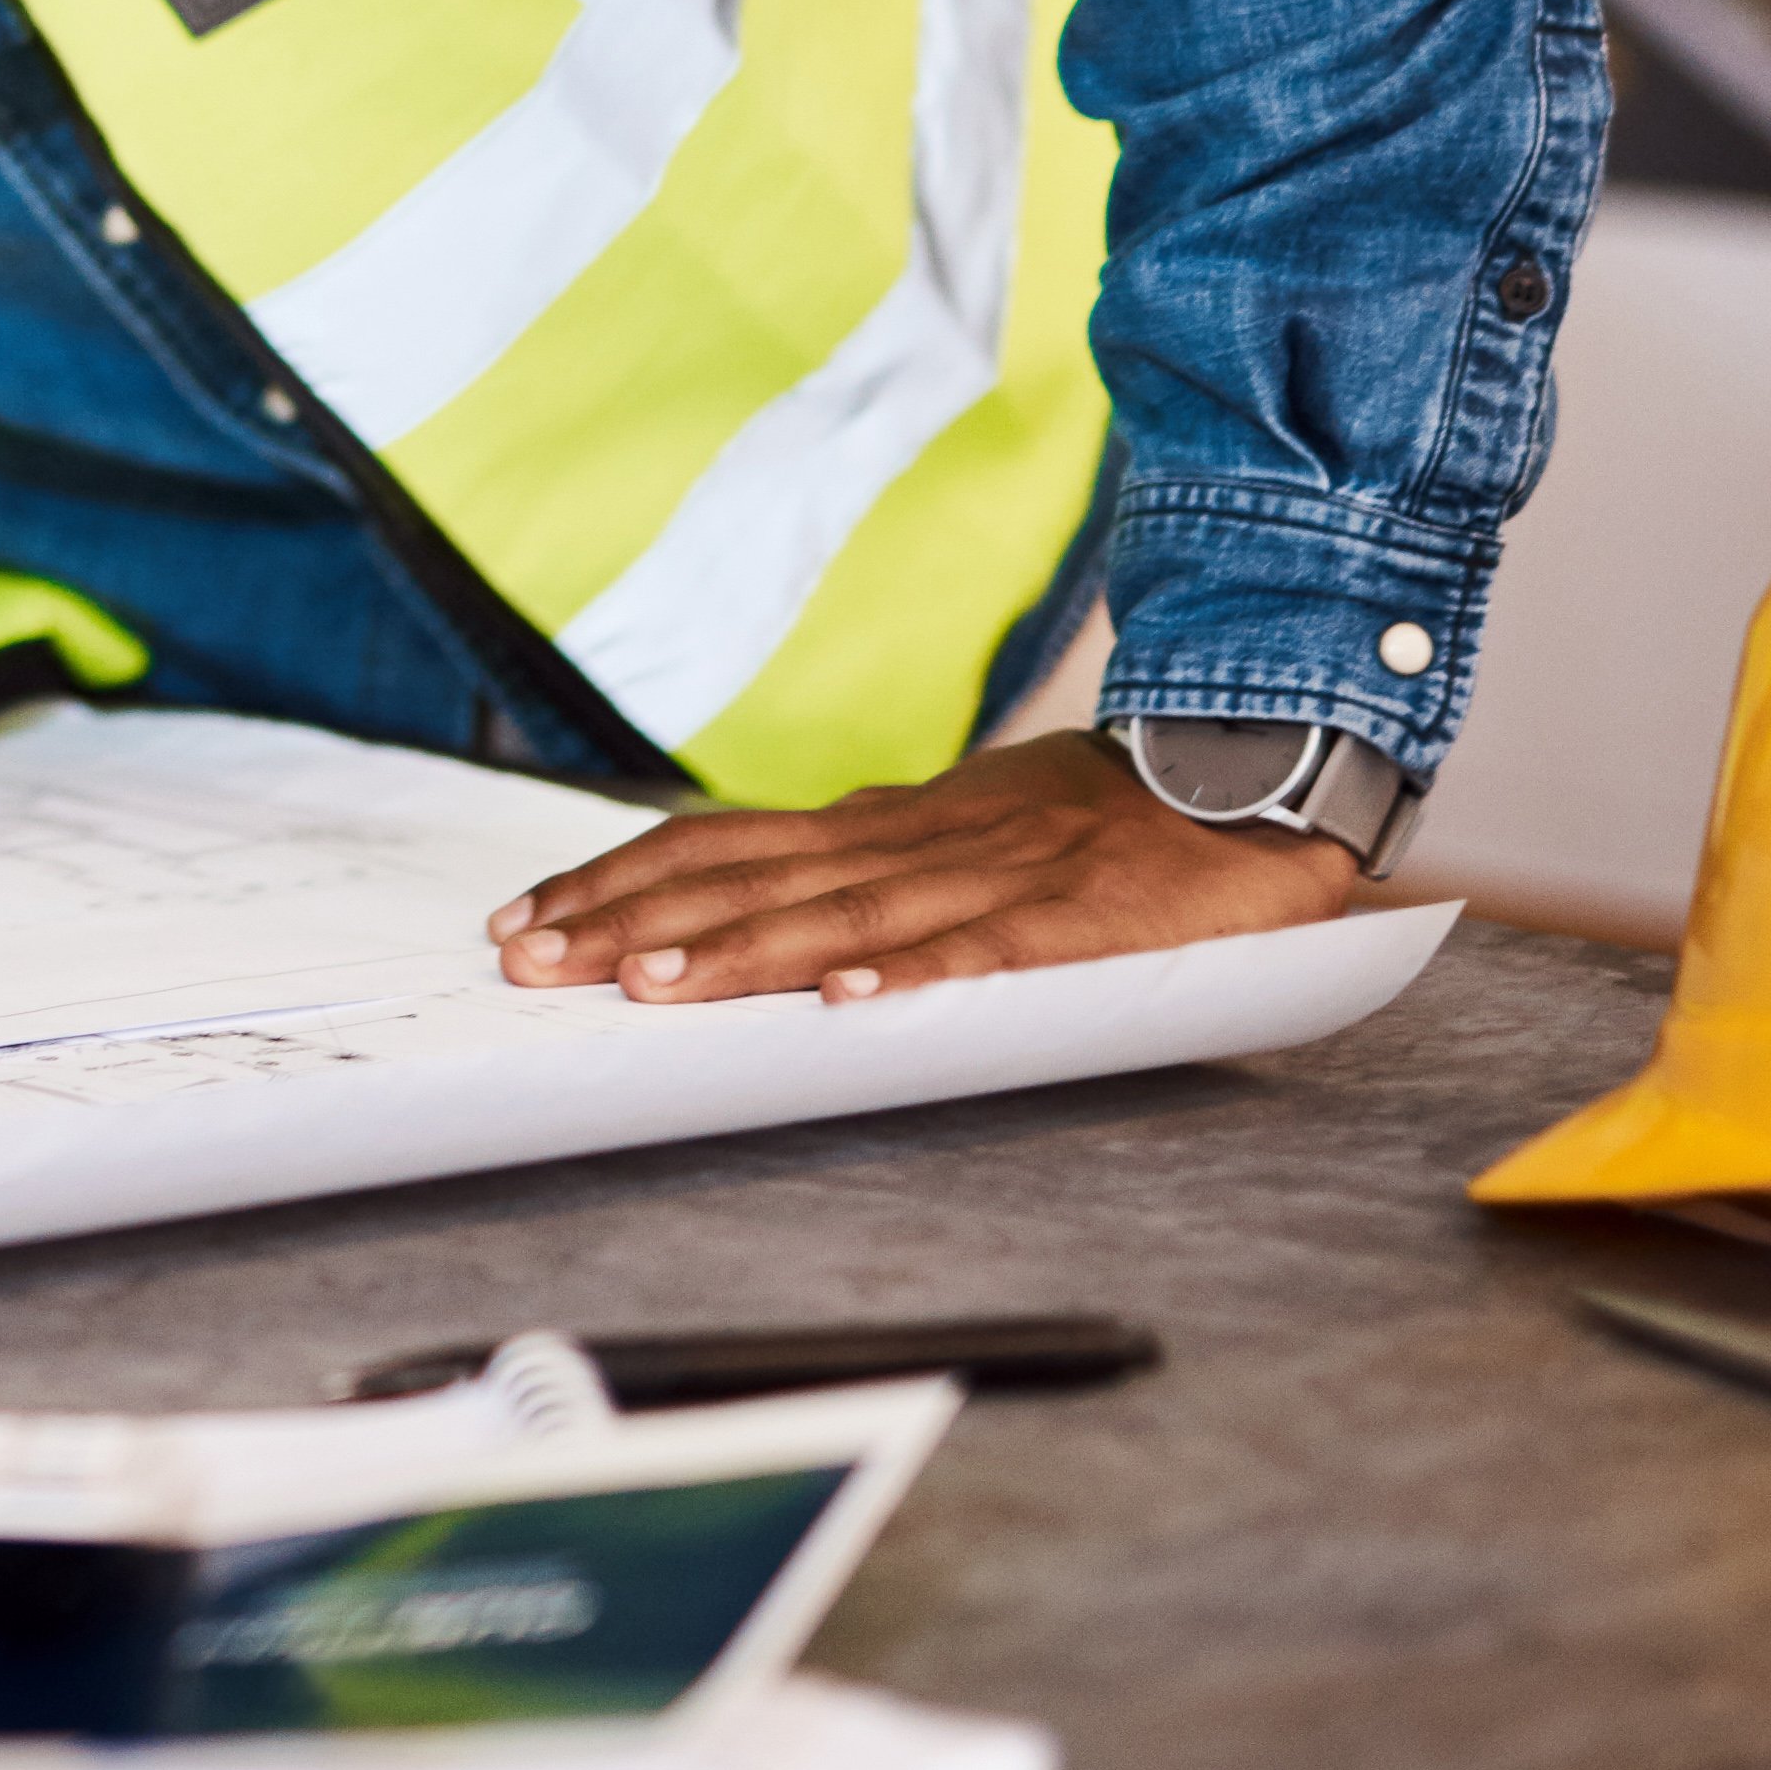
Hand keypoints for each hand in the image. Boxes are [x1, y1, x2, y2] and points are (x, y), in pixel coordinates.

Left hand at [489, 731, 1366, 1008]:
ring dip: (739, 953)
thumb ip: (866, 864)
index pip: (717, 844)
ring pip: (840, 916)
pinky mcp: (1073, 917)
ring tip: (647, 985)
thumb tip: (762, 900)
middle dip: (630, 924)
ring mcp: (987, 874)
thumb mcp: (957, 827)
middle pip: (747, 880)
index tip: (526, 921)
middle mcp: (910, 840)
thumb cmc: (1094, 817)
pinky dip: (912, 972)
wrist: (1244, 769)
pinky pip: (983, 948)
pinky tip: (849, 1000)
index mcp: (878, 824)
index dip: (617, 882)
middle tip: (529, 962)